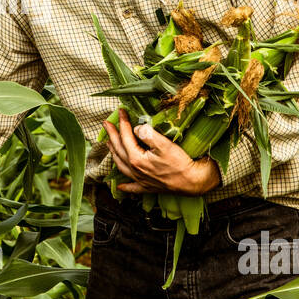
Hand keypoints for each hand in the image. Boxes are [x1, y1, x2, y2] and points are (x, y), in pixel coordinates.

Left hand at [102, 107, 221, 195]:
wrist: (192, 182)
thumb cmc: (179, 163)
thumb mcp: (164, 144)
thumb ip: (148, 134)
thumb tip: (137, 129)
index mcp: (136, 158)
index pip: (126, 137)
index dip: (122, 123)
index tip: (120, 111)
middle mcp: (135, 170)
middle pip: (118, 150)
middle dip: (112, 135)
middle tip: (106, 124)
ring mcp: (140, 180)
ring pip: (121, 166)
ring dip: (113, 153)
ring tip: (109, 144)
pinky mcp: (148, 187)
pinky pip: (132, 187)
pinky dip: (125, 186)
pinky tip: (120, 186)